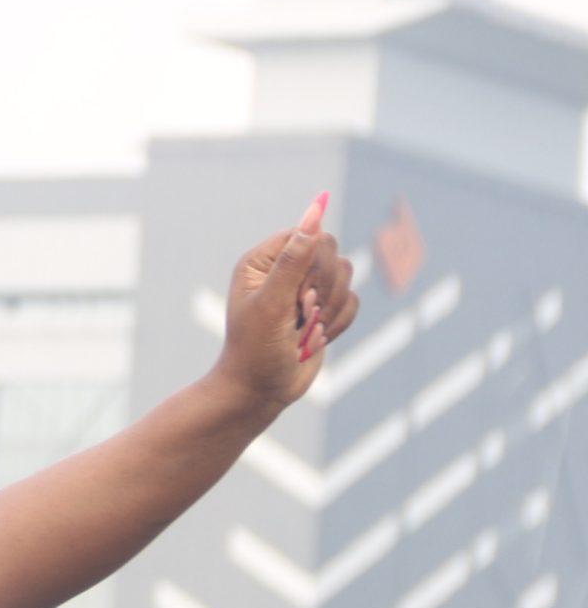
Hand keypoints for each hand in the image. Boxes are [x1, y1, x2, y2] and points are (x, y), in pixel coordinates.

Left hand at [209, 192, 359, 415]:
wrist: (260, 390)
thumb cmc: (255, 349)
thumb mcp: (271, 304)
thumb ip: (293, 262)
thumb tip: (313, 217)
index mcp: (262, 261)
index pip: (307, 235)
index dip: (312, 263)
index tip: (298, 293)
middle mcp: (285, 270)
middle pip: (330, 253)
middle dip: (321, 289)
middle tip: (299, 314)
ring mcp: (306, 289)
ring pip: (346, 277)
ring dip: (329, 310)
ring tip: (303, 331)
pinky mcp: (325, 308)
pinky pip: (353, 302)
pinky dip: (338, 324)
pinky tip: (314, 341)